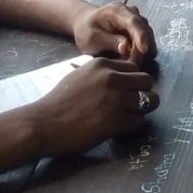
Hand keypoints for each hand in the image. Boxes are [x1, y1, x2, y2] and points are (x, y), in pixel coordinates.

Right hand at [30, 57, 155, 154]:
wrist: (44, 123)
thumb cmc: (58, 100)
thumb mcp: (80, 75)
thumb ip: (102, 74)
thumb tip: (121, 78)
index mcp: (103, 65)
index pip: (134, 68)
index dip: (132, 81)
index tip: (126, 91)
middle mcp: (112, 78)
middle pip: (147, 81)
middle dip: (143, 92)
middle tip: (132, 104)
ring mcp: (115, 100)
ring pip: (149, 100)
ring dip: (141, 109)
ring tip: (129, 115)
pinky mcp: (115, 121)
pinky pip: (139, 121)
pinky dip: (133, 125)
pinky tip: (120, 127)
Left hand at [72, 2, 155, 63]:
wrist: (85, 23)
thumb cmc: (86, 30)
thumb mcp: (92, 38)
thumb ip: (109, 41)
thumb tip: (126, 47)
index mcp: (117, 11)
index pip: (133, 22)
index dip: (140, 36)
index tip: (144, 50)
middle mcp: (131, 12)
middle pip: (144, 30)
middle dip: (141, 49)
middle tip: (131, 65)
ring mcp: (137, 19)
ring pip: (148, 36)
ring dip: (142, 51)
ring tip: (129, 62)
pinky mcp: (140, 27)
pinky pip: (147, 40)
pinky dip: (142, 51)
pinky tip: (131, 58)